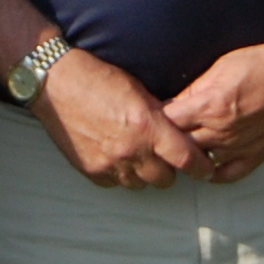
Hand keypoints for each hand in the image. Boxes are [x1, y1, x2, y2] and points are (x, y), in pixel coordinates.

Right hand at [29, 47, 207, 187]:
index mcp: (147, 127)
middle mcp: (130, 150)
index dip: (201, 167)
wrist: (56, 84)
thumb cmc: (98, 79)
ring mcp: (110, 164)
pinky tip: (115, 155)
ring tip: (137, 154)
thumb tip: (179, 131)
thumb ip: (160, 115)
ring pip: (140, 184)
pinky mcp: (91, 171)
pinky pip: (116, 183)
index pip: (185, 159)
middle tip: (165, 157)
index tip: (206, 169)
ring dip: (143, 173)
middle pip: (165, 180)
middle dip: (169, 170)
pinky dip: (120, 173)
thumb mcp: (139, 91)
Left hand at [161, 40, 263, 182]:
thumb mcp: (220, 66)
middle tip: (161, 134)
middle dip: (167, 139)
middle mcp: (221, 131)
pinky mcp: (256, 154)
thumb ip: (194, 88)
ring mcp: (238, 146)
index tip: (152, 116)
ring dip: (187, 154)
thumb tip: (174, 102)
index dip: (156, 119)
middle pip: (179, 144)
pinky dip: (212, 173)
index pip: (167, 121)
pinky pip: (227, 174)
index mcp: (208, 106)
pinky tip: (206, 165)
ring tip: (180, 146)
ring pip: (199, 161)